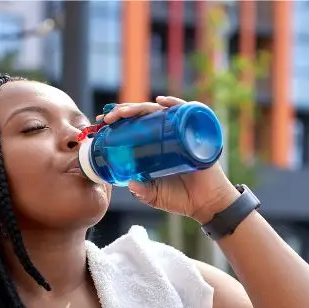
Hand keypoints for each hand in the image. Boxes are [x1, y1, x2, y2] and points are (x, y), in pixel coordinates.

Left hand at [99, 96, 240, 224]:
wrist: (206, 205)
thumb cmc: (182, 198)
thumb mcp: (155, 195)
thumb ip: (142, 191)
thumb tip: (129, 184)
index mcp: (154, 147)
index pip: (134, 127)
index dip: (117, 122)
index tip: (102, 123)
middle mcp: (166, 136)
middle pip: (143, 116)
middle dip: (123, 113)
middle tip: (108, 118)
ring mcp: (180, 133)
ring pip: (158, 112)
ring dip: (140, 107)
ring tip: (124, 112)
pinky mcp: (196, 134)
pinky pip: (186, 113)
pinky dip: (174, 105)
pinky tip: (160, 102)